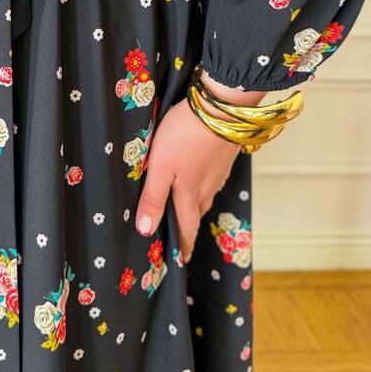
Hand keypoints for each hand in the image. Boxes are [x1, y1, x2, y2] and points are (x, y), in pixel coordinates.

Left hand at [135, 70, 265, 261]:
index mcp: (189, 195)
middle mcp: (207, 189)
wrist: (220, 109)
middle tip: (178, 235)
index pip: (186, 229)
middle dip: (187, 226)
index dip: (182, 247)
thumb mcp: (160, 166)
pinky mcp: (224, 157)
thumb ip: (153, 197)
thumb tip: (146, 231)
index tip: (180, 262)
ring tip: (184, 207)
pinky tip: (198, 176)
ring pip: (205, 196)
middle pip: (196, 213)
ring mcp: (218, 173)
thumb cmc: (184, 136)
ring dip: (195, 205)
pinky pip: (212, 180)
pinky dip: (203, 185)